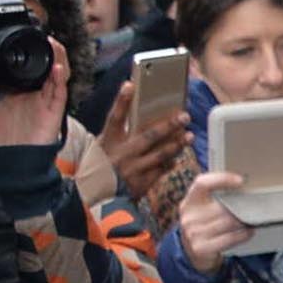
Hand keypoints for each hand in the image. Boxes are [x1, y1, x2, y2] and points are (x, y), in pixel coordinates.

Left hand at [0, 42, 68, 149]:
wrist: (8, 164)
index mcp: (18, 93)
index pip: (29, 68)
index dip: (33, 54)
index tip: (28, 39)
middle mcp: (34, 95)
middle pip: (48, 68)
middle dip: (50, 52)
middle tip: (45, 37)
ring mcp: (45, 103)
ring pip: (57, 76)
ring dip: (58, 60)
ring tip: (55, 45)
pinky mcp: (53, 113)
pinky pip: (59, 93)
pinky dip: (60, 80)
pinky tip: (57, 69)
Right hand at [101, 80, 191, 200]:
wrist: (94, 198)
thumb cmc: (101, 167)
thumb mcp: (104, 147)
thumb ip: (121, 134)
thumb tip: (144, 115)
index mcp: (108, 142)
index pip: (114, 117)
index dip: (122, 101)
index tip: (130, 84)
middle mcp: (120, 154)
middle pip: (148, 136)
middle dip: (168, 125)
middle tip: (184, 115)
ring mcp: (132, 169)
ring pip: (160, 154)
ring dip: (176, 144)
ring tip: (189, 135)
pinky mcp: (141, 183)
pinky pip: (161, 169)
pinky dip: (171, 161)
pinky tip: (179, 155)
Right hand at [176, 171, 254, 274]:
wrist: (190, 252)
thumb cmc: (202, 225)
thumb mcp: (201, 208)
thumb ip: (214, 196)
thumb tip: (243, 184)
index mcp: (190, 202)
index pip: (202, 183)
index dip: (222, 178)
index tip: (241, 180)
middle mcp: (189, 216)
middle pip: (224, 205)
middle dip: (242, 206)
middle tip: (256, 205)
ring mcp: (193, 233)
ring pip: (230, 221)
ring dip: (246, 220)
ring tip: (253, 219)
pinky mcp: (202, 247)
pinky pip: (231, 237)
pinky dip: (244, 234)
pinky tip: (249, 231)